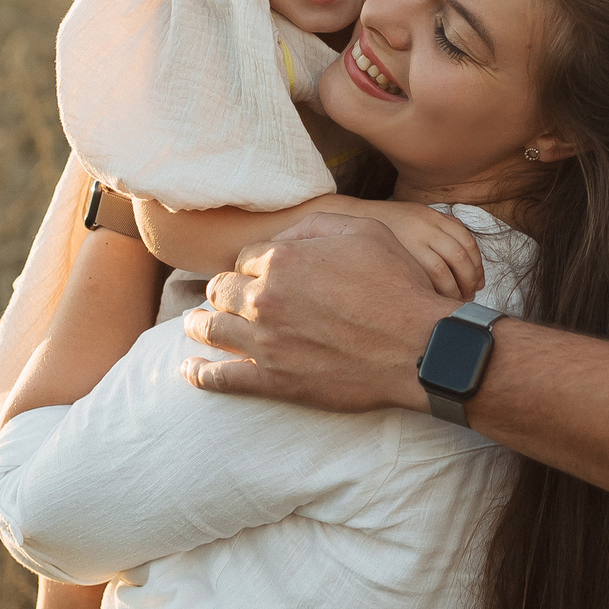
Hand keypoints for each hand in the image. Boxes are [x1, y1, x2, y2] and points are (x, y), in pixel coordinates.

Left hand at [179, 217, 457, 410]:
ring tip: (195, 325)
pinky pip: (222, 379)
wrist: (419, 348)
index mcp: (283, 259)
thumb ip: (315, 227)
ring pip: (212, 329)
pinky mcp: (272, 380)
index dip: (252, 265)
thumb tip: (284, 236)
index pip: (245, 259)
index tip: (258, 273)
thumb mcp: (364, 232)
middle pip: (221, 290)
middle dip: (222, 291)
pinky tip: (188, 370)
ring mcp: (264, 342)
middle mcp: (264, 298)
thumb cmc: (398, 287)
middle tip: (223, 297)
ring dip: (199, 325)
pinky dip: (200, 374)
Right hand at [321, 197, 483, 299]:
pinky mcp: (399, 256)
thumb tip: (467, 256)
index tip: (479, 282)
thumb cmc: (392, 223)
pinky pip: (426, 276)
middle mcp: (427, 226)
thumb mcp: (420, 215)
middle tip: (470, 295)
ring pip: (445, 269)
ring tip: (456, 301)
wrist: (357, 217)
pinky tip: (438, 298)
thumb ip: (443, 228)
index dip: (477, 265)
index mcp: (435, 216)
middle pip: (460, 256)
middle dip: (469, 279)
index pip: (467, 242)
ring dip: (455, 288)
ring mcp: (412, 241)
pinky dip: (437, 290)